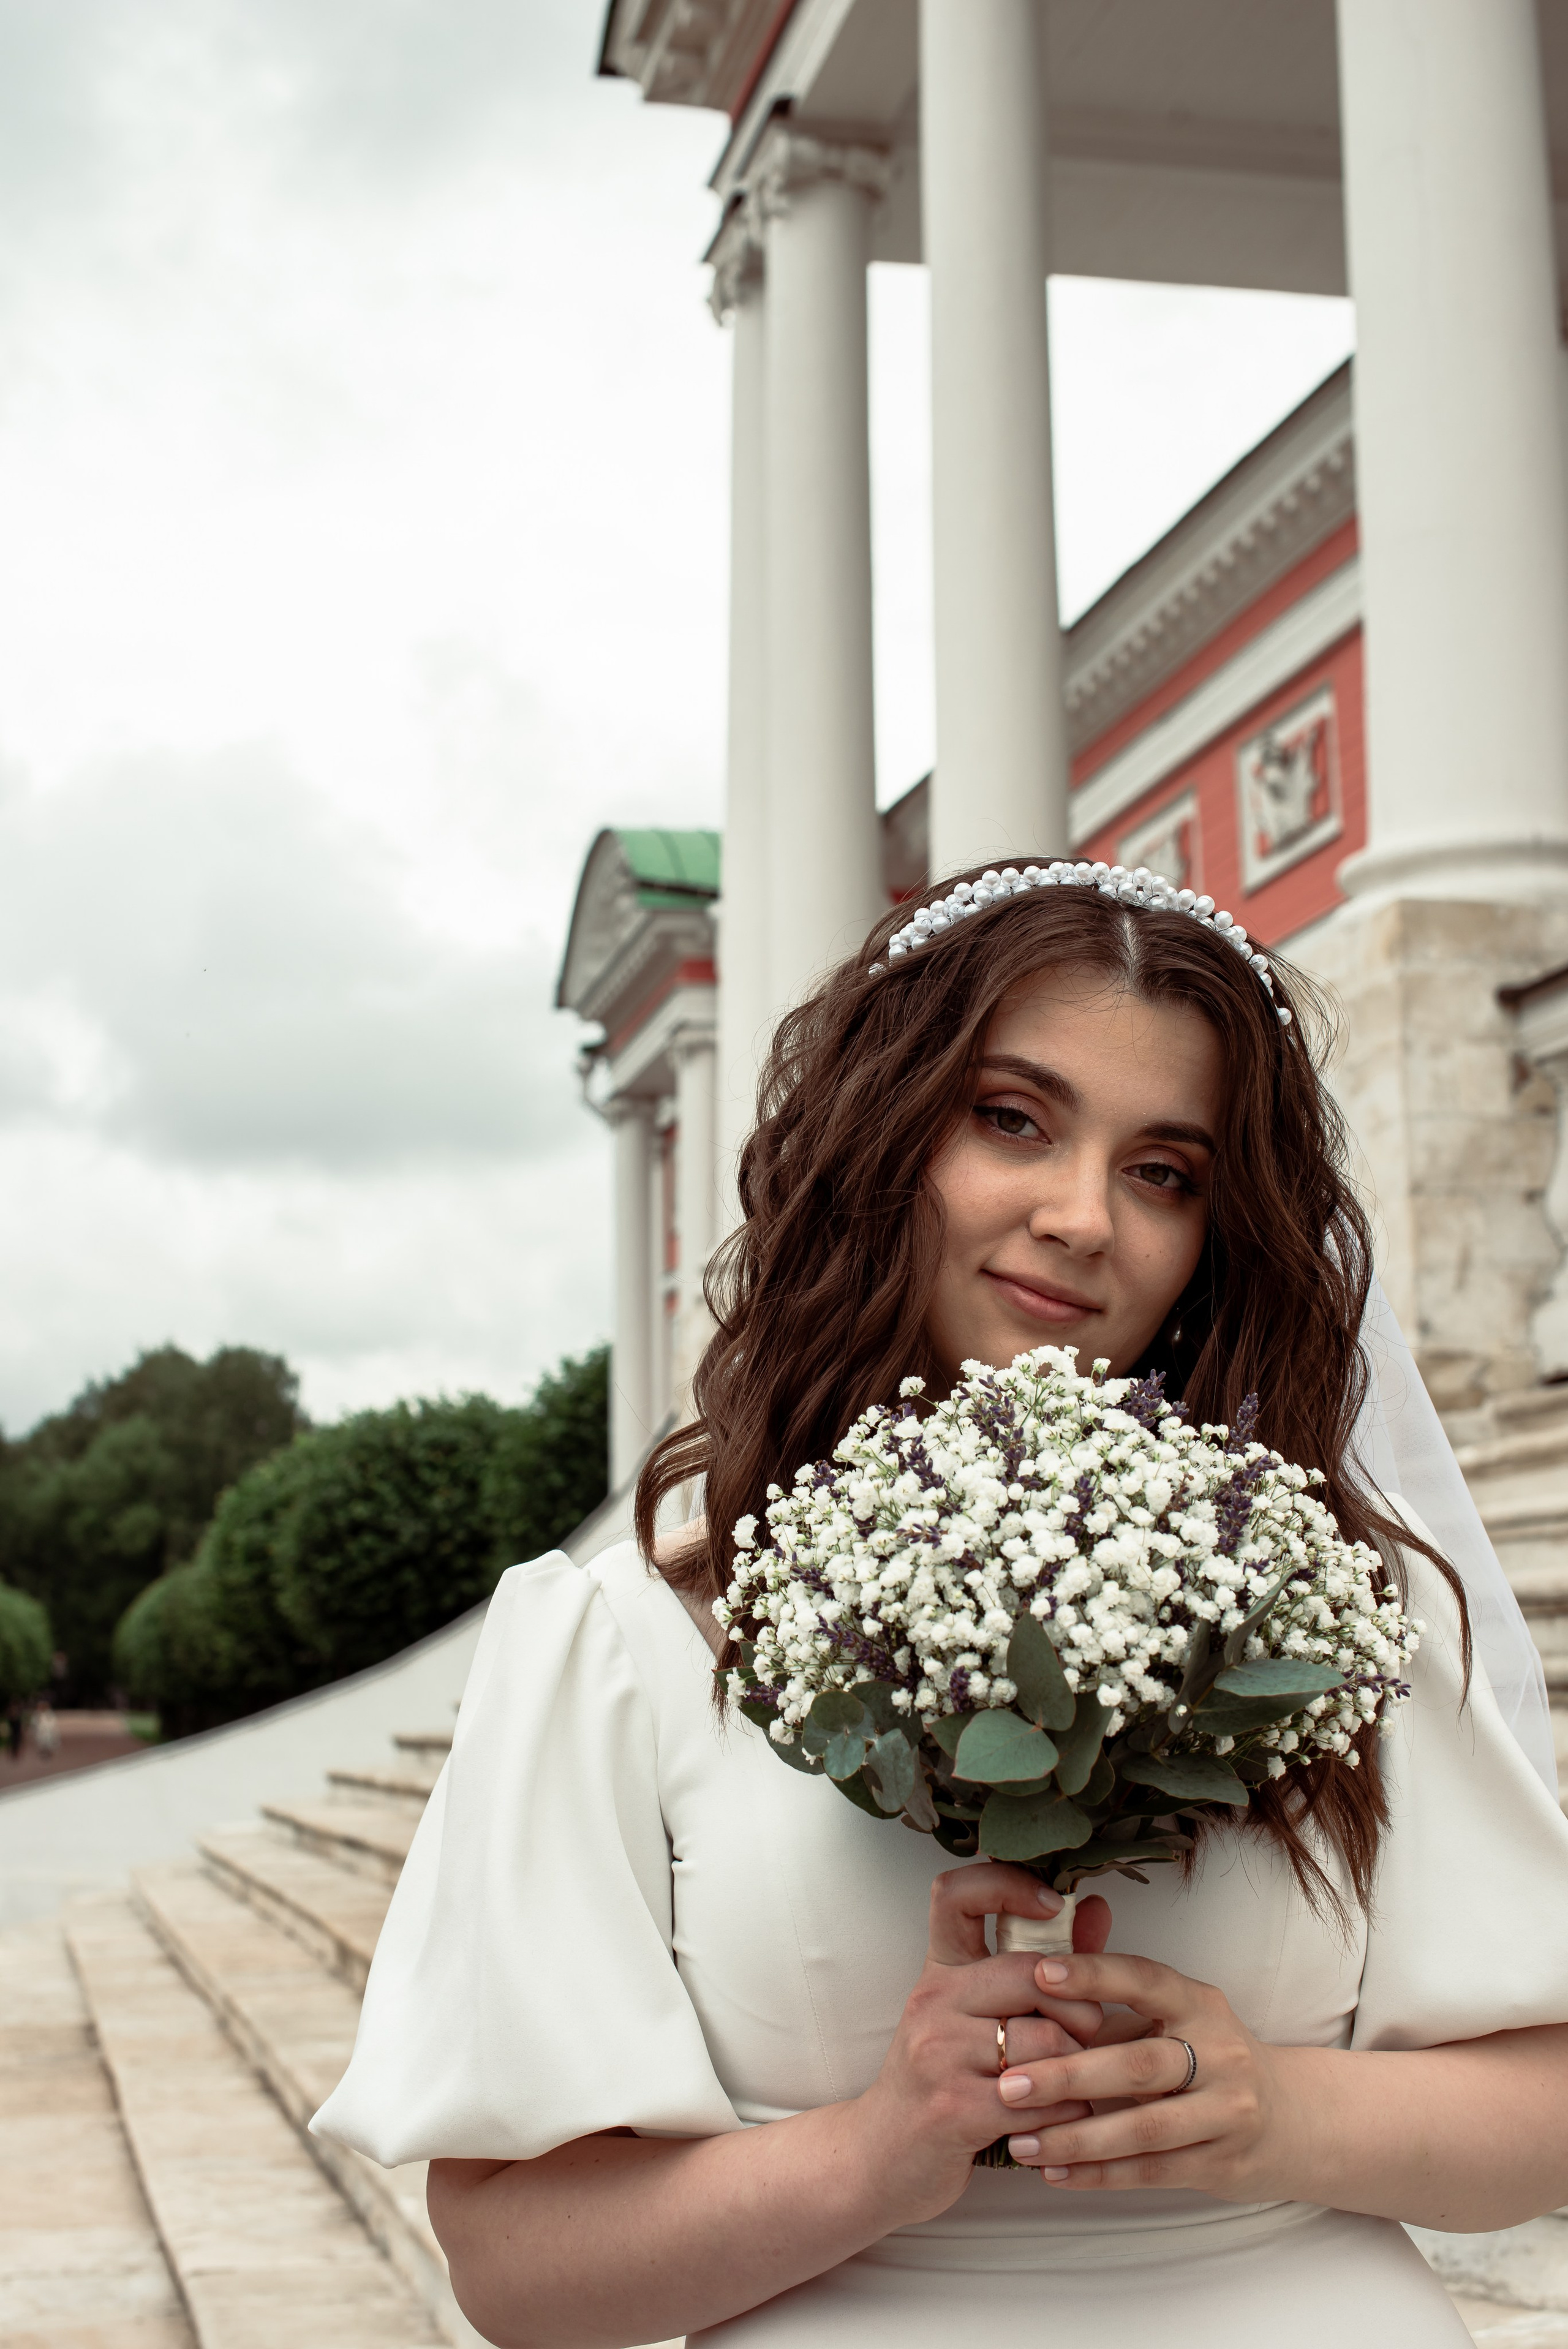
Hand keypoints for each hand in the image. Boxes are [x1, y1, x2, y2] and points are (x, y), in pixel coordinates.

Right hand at [855, 1865, 1111, 2221]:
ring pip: (1048, 2040)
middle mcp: (934, 2000)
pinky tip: (1057, 2119)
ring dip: (1079, 2070)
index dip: (1010, 1885)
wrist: (879, 2157)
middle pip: (1033, 1973)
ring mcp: (939, 2053)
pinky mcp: (953, 2108)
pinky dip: (1067, 2114)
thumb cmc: (943, 2081)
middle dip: (1081, 2007)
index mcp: (941, 1970)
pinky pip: (1042, 2099)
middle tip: (1085, 2035)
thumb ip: (1040, 1965)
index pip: (958, 1894)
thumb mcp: (978, 2017)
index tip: (1054, 1906)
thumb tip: (1097, 1908)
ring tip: (1072, 2085)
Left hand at [993, 1948, 1301, 2201]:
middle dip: (1069, 2075)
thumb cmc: (1209, 2055)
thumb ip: (1116, 1989)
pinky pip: (1153, 2171)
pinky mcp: (1222, 2162)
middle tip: (1010, 2084)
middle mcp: (1220, 2053)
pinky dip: (1101, 2174)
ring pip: (1144, 2127)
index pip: (1145, 1980)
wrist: (1293, 2118)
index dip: (1093, 1973)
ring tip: (1022, 2143)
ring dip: (1077, 2138)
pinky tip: (1056, 2173)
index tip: (1039, 1974)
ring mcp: (1227, 2111)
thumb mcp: (1176, 2013)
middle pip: (1139, 2064)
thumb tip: (1043, 1959)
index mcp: (1199, 2003)